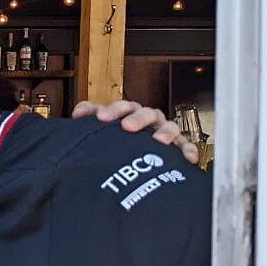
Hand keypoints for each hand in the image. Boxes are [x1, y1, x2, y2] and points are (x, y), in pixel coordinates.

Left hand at [71, 100, 199, 164]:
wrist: (135, 159)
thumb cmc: (119, 139)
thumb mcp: (103, 129)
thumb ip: (90, 116)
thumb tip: (78, 112)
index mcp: (129, 113)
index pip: (121, 107)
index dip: (111, 110)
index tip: (100, 117)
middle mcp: (148, 119)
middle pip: (145, 113)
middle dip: (137, 118)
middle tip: (127, 126)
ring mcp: (163, 131)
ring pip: (168, 127)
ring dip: (165, 132)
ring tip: (159, 140)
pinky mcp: (178, 145)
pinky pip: (186, 146)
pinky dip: (187, 150)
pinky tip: (188, 158)